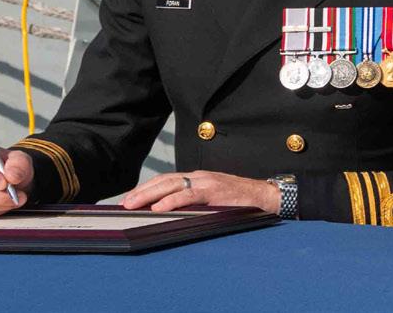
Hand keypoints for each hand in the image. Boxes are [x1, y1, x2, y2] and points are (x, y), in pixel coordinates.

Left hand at [119, 171, 282, 213]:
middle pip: (164, 180)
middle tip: (125, 202)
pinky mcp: (215, 192)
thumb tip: (172, 214)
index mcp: (199, 178)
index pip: (167, 180)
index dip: (147, 188)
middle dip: (142, 191)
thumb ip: (196, 203)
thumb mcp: (215, 200)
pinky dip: (171, 201)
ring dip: (150, 194)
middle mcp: (200, 177)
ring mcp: (207, 182)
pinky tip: (159, 208)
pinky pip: (189, 195)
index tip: (131, 197)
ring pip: (172, 184)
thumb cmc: (243, 202)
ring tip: (134, 203)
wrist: (267, 197)